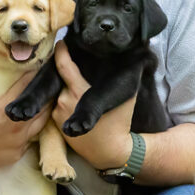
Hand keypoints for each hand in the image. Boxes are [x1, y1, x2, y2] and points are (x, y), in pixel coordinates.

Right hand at [0, 51, 49, 173]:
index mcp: (4, 108)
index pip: (25, 86)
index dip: (34, 75)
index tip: (41, 67)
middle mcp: (16, 124)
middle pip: (41, 106)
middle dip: (45, 95)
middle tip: (50, 86)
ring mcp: (18, 141)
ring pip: (41, 124)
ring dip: (44, 113)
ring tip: (48, 103)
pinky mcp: (17, 153)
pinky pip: (31, 140)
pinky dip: (33, 131)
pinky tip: (32, 125)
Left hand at [49, 45, 138, 170]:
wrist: (109, 152)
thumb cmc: (119, 123)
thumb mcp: (127, 96)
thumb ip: (128, 76)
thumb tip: (138, 57)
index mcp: (79, 91)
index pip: (63, 66)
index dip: (61, 52)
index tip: (61, 42)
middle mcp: (64, 100)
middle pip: (60, 78)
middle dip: (64, 70)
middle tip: (71, 62)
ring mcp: (58, 112)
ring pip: (58, 91)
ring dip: (64, 86)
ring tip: (75, 84)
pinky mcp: (55, 122)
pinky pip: (56, 105)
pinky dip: (62, 99)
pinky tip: (72, 100)